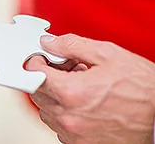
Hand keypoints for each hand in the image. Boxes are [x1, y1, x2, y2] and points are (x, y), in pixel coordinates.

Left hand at [27, 34, 154, 143]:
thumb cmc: (143, 89)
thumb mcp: (107, 55)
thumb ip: (71, 45)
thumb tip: (49, 43)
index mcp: (71, 92)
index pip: (33, 74)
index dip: (36, 61)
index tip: (43, 58)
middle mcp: (69, 116)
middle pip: (37, 93)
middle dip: (46, 77)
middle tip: (66, 68)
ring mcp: (74, 134)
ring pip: (47, 111)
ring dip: (55, 96)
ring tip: (79, 86)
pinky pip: (60, 127)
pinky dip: (65, 113)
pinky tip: (84, 103)